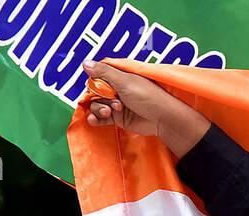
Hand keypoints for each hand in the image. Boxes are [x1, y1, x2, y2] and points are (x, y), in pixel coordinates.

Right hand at [82, 60, 209, 155]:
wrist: (163, 119)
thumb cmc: (148, 96)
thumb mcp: (125, 81)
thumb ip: (104, 72)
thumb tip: (85, 62)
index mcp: (119, 77)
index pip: (97, 76)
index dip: (95, 82)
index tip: (99, 87)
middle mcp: (116, 89)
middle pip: (95, 91)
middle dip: (98, 97)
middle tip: (112, 103)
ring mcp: (117, 104)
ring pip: (96, 104)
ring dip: (98, 108)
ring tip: (109, 112)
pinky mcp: (118, 118)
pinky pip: (100, 118)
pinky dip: (95, 119)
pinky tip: (93, 120)